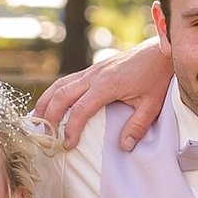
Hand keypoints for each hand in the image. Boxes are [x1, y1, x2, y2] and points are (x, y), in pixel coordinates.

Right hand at [32, 40, 170, 150]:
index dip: (71, 129)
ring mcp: (91, 71)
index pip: (80, 109)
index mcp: (106, 85)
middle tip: (46, 137)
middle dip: (50, 116)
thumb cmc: (156, 77)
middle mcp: (93, 75)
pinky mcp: (92, 70)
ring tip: (38, 122)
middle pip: (61, 95)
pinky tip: (50, 105)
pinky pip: (66, 81)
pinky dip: (54, 94)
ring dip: (46, 103)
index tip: (68, 145)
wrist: (159, 51)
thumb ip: (137, 126)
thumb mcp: (152, 105)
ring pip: (59, 85)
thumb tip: (124, 147)